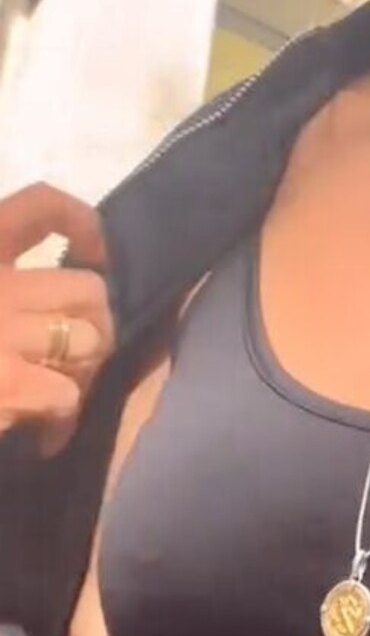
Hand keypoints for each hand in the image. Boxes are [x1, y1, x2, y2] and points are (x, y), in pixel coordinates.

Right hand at [0, 184, 114, 455]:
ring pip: (85, 341)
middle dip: (93, 323)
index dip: (81, 223)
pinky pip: (66, 393)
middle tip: (76, 350)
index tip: (94, 252)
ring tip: (55, 390)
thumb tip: (51, 305)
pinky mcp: (5, 383)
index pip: (40, 205)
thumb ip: (5, 287)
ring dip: (79, 370)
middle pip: (87, 288)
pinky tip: (40, 429)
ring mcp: (0, 332)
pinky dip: (59, 415)